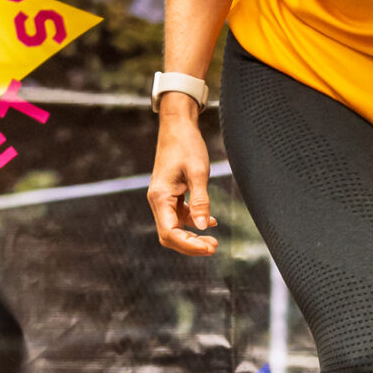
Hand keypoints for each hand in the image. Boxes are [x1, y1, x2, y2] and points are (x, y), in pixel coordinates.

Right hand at [147, 106, 218, 254]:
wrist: (177, 125)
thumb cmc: (186, 144)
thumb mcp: (198, 172)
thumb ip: (201, 201)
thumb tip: (204, 227)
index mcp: (160, 196)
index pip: (170, 232)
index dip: (189, 244)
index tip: (210, 247)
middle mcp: (158, 200)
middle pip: (170, 235)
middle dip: (190, 245)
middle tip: (214, 247)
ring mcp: (163, 198)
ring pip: (174, 228)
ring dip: (192, 236)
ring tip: (214, 241)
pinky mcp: (170, 194)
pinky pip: (179, 216)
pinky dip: (193, 222)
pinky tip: (211, 222)